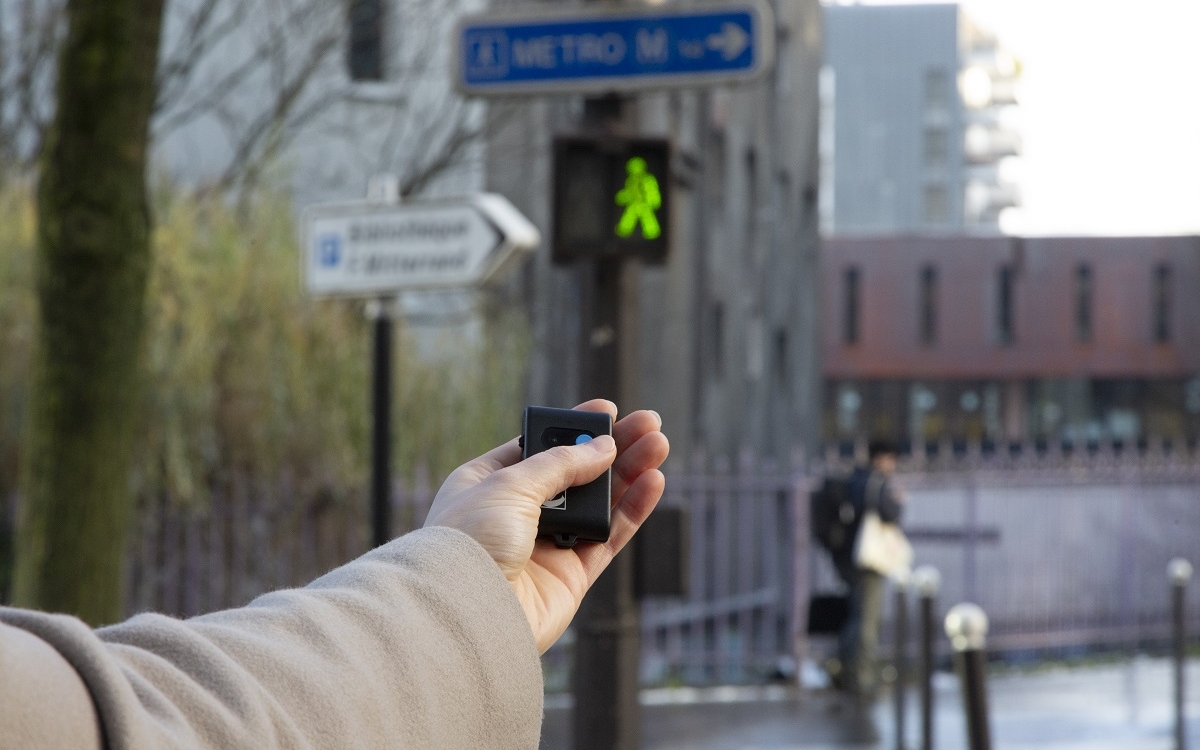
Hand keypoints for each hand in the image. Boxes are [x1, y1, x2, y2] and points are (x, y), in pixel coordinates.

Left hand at [423, 400, 668, 652]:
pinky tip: (653, 482)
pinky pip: (609, 538)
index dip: (572, 428)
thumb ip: (561, 464)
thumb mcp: (509, 484)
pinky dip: (632, 511)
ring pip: (599, 504)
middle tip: (648, 423)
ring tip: (659, 444)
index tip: (605, 409)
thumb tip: (602, 448)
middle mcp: (516, 514)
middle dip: (613, 447)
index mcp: (487, 484)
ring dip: (630, 473)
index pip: (538, 448)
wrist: (465, 613)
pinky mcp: (570, 577)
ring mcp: (545, 546)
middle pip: (576, 473)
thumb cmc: (469, 542)